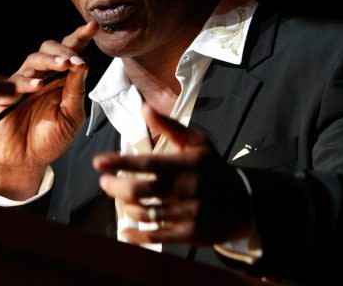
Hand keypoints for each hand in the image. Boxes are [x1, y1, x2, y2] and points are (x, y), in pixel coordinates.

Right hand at [0, 21, 98, 199]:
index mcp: (60, 79)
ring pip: (33, 60)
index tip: (92, 26)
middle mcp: (42, 76)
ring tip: (62, 66)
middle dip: (63, 50)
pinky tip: (38, 86)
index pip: (70, 52)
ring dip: (49, 61)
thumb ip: (76, 91)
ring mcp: (23, 84)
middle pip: (49, 49)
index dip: (79, 37)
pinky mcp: (5, 95)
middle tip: (74, 60)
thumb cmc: (50, 138)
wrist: (28, 161)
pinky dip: (26, 82)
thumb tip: (83, 64)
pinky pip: (14, 82)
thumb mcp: (72, 116)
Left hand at [93, 103, 252, 244]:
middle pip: (138, 191)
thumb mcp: (198, 143)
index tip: (98, 162)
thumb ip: (169, 127)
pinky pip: (154, 236)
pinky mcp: (187, 235)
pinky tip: (125, 230)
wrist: (244, 204)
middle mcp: (185, 189)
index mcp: (186, 164)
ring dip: (125, 207)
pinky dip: (135, 235)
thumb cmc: (214, 169)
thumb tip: (143, 108)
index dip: (119, 163)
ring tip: (120, 199)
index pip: (146, 164)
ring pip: (143, 213)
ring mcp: (186, 214)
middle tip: (105, 182)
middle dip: (115, 187)